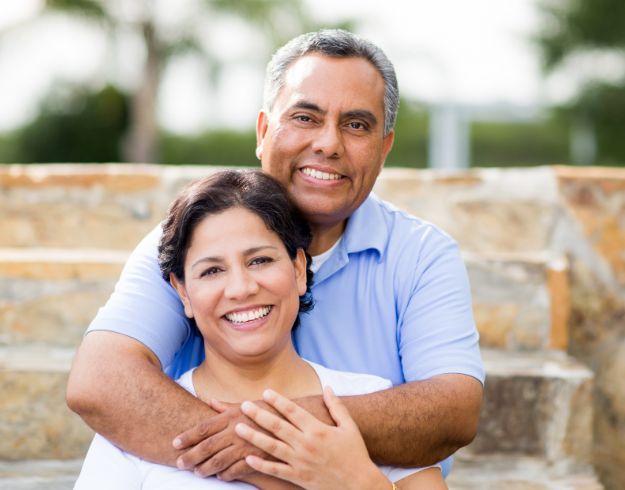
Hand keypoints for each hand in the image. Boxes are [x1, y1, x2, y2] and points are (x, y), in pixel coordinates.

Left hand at [173, 399, 270, 478]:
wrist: (298, 418)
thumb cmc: (271, 410)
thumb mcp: (248, 404)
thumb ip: (227, 406)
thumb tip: (210, 402)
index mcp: (233, 416)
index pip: (204, 427)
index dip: (188, 436)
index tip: (175, 443)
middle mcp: (237, 430)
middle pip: (208, 446)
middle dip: (191, 455)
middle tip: (179, 463)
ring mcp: (247, 444)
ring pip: (220, 460)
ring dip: (206, 468)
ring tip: (197, 473)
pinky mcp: (259, 457)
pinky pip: (238, 469)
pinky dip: (227, 474)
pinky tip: (221, 477)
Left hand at [235, 387, 390, 489]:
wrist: (359, 485)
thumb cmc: (355, 454)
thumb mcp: (349, 427)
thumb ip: (336, 406)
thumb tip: (327, 387)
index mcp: (318, 430)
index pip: (293, 411)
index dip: (278, 401)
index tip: (265, 392)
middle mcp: (306, 444)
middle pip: (277, 426)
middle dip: (259, 415)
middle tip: (244, 405)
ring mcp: (301, 462)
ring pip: (272, 447)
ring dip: (253, 436)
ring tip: (238, 428)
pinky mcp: (299, 477)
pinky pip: (276, 471)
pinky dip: (261, 465)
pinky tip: (248, 458)